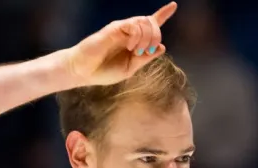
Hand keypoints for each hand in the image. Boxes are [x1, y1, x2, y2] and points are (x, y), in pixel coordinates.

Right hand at [63, 2, 177, 85]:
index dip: (163, 14)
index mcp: (134, 41)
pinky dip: (138, 37)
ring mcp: (121, 29)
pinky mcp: (113, 29)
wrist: (84, 72)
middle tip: (147, 51)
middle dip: (156, 36)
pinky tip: (131, 47)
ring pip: (144, 22)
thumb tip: (162, 47)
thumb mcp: (131, 68)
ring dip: (148, 38)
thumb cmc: (104, 71)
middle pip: (151, 22)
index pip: (151, 24)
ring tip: (137, 51)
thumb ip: (146, 58)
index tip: (174, 5)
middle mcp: (129, 32)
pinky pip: (133, 25)